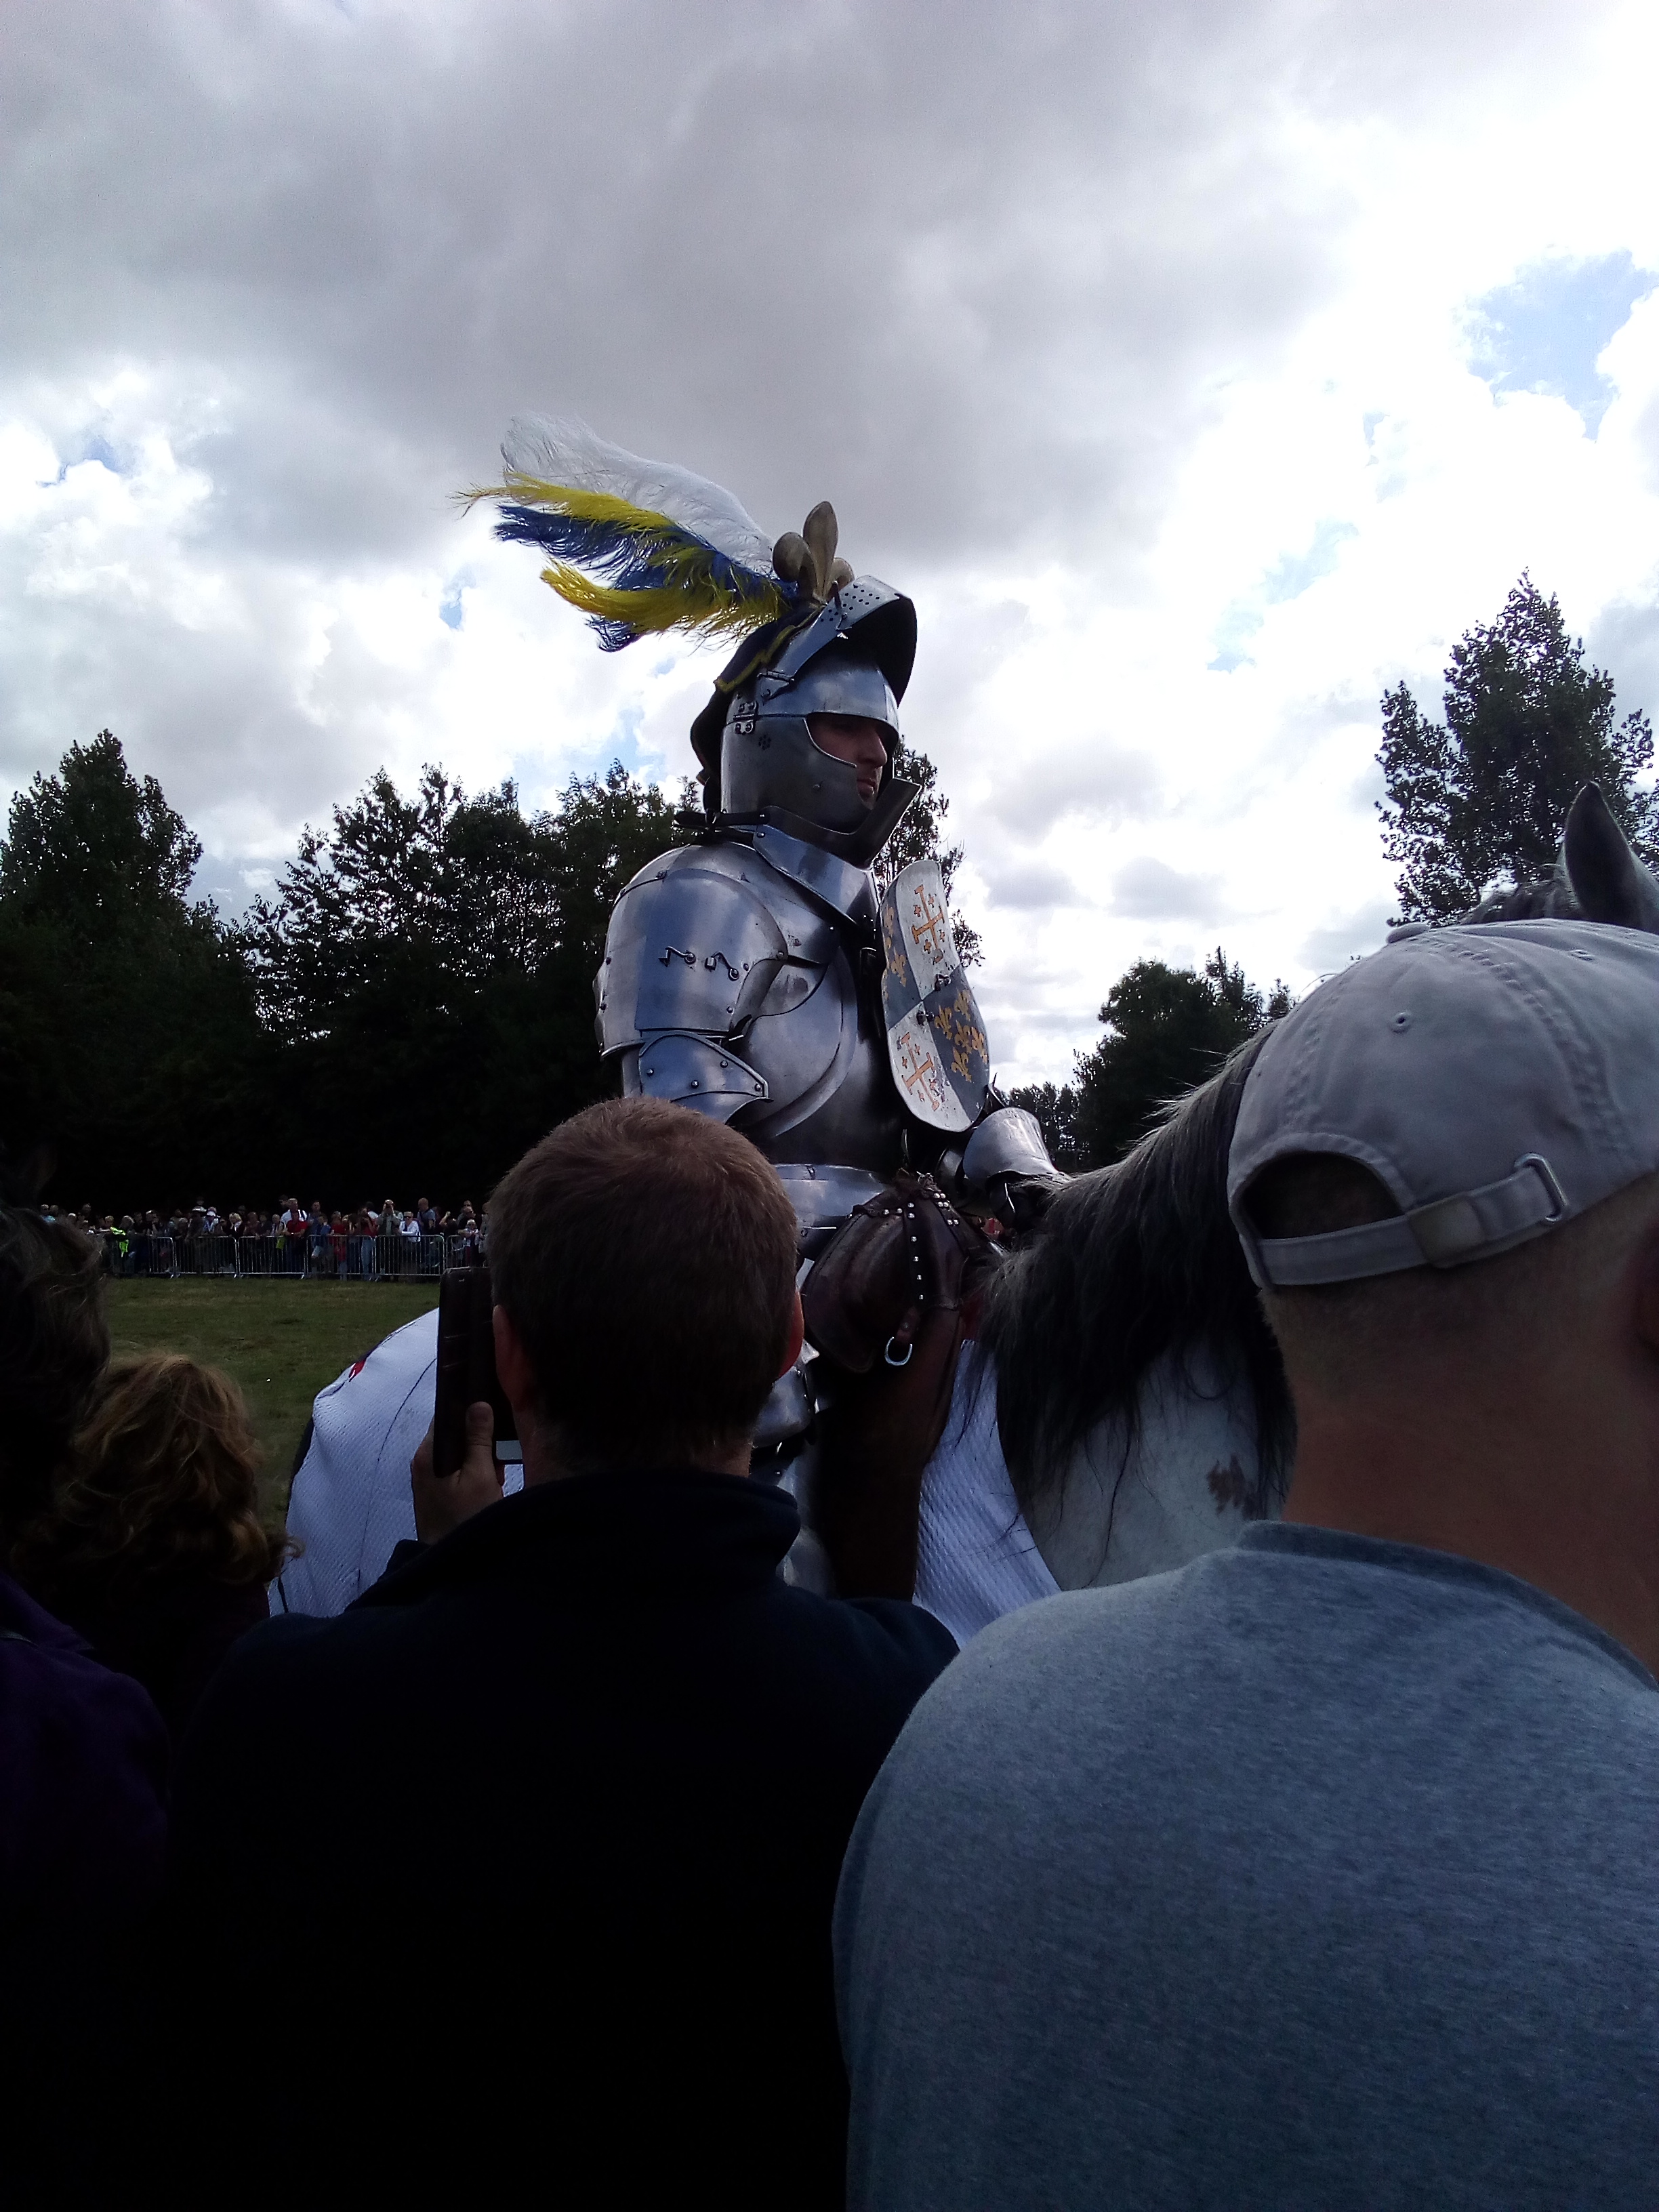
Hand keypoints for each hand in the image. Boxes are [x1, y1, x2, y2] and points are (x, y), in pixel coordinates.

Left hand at [411, 1403, 502, 1542]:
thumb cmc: (467, 1517)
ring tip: (497, 1473)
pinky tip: (490, 1485)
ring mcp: (427, 1478)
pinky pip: (456, 1470)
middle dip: (479, 1438)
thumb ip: (478, 1439)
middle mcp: (422, 1462)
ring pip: (457, 1453)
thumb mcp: (481, 1475)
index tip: (494, 1408)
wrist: (452, 1563)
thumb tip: (478, 1403)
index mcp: (428, 1453)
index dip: (470, 1408)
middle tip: (500, 1453)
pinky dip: (474, 1472)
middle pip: (453, 1434)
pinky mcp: (435, 1492)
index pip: (446, 1415)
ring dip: (479, 1457)